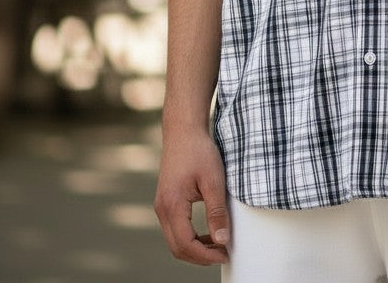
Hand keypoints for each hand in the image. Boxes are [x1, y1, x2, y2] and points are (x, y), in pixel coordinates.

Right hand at [154, 127, 230, 264]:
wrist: (183, 131)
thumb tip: (222, 240)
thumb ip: (217, 212)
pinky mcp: (166, 201)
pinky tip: (207, 232)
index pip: (186, 245)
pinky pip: (175, 229)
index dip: (206, 255)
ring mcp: (162, 206)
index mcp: (172, 206)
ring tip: (218, 245)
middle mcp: (162, 209)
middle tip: (223, 253)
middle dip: (200, 257)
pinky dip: (190, 237)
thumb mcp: (213, 180)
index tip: (225, 254)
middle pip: (177, 248)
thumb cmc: (199, 151)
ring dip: (195, 248)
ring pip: (175, 240)